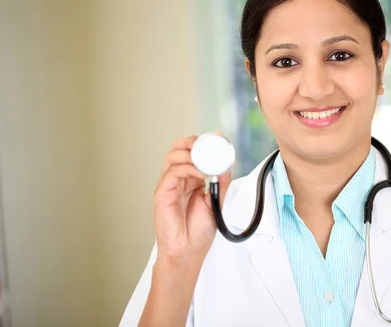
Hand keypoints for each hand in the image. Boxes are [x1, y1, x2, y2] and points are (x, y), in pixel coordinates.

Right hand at [153, 132, 232, 265]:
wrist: (188, 252)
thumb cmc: (198, 231)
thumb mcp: (216, 201)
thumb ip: (221, 182)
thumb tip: (227, 162)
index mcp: (188, 179)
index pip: (190, 151)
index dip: (202, 142)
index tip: (219, 139)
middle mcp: (176, 179)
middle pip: (178, 149)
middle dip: (193, 142)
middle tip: (210, 144)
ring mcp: (168, 185)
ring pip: (173, 156)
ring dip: (191, 153)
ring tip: (207, 158)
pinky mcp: (162, 194)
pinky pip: (173, 173)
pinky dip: (188, 168)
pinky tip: (201, 173)